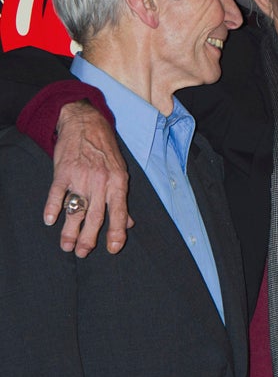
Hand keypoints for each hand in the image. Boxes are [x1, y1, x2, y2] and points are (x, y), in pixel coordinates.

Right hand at [44, 101, 132, 256]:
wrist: (87, 123)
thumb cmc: (105, 151)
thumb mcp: (120, 172)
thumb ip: (122, 199)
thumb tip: (129, 224)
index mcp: (118, 182)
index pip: (120, 212)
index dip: (117, 232)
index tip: (112, 249)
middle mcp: (101, 181)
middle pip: (96, 215)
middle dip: (89, 238)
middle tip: (83, 253)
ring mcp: (81, 176)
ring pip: (76, 209)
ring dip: (70, 230)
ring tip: (66, 246)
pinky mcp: (63, 170)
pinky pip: (57, 193)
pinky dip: (52, 207)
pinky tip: (50, 220)